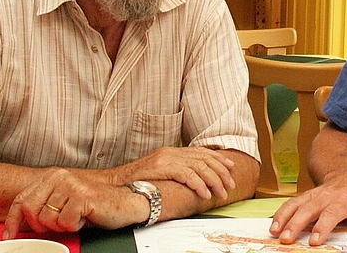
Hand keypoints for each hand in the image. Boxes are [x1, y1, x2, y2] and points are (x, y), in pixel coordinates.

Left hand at [4, 168, 140, 238]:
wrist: (127, 202)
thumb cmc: (97, 204)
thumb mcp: (65, 201)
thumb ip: (45, 203)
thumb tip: (22, 220)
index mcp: (54, 176)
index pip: (22, 200)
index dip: (13, 220)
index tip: (10, 234)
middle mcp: (61, 177)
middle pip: (31, 211)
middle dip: (43, 225)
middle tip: (61, 223)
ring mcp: (72, 185)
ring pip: (47, 219)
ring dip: (62, 226)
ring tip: (77, 217)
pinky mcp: (82, 196)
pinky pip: (65, 223)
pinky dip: (74, 226)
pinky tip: (85, 217)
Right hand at [110, 146, 236, 199]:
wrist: (116, 182)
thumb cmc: (137, 180)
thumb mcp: (160, 171)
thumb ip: (176, 170)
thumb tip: (195, 178)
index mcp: (173, 151)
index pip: (202, 152)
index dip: (218, 159)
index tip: (231, 167)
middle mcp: (172, 152)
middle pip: (204, 159)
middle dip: (221, 172)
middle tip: (230, 185)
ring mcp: (168, 159)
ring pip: (200, 167)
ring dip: (214, 181)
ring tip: (221, 193)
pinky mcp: (163, 167)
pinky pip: (187, 175)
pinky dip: (199, 185)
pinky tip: (205, 194)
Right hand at [269, 177, 346, 245]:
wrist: (346, 175)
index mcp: (343, 200)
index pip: (331, 213)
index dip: (322, 226)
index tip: (314, 240)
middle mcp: (324, 196)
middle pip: (308, 209)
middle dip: (296, 224)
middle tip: (287, 238)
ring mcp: (312, 195)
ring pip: (295, 205)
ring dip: (283, 218)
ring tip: (275, 232)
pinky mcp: (304, 197)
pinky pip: (289, 204)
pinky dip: (279, 214)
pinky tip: (272, 225)